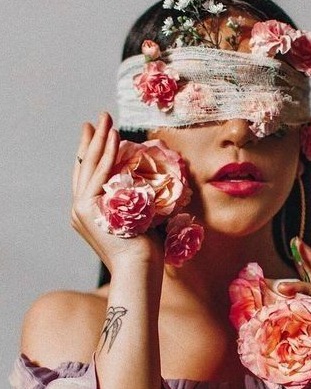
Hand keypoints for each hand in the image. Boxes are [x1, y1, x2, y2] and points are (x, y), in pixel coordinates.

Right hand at [71, 112, 163, 273]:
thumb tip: (151, 180)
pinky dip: (107, 154)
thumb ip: (137, 199)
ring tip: (105, 119)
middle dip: (92, 140)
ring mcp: (81, 209)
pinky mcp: (87, 208)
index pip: (91, 175)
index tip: (102, 133)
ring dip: (99, 140)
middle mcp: (81, 209)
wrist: (139, 270)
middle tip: (98, 118)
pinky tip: (113, 137)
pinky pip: (100, 174)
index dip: (95, 152)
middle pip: (85, 166)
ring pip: (91, 166)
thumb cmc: (145, 250)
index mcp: (91, 212)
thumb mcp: (140, 218)